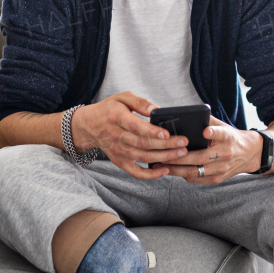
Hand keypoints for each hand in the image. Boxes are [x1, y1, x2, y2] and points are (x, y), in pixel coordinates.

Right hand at [70, 92, 187, 179]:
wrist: (89, 125)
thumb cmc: (110, 109)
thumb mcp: (122, 97)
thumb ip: (139, 102)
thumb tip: (157, 109)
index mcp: (116, 117)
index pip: (135, 127)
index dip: (152, 132)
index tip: (167, 133)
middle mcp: (116, 136)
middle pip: (143, 144)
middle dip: (166, 145)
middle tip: (184, 143)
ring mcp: (118, 151)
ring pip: (143, 157)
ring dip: (163, 157)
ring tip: (181, 153)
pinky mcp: (119, 161)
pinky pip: (135, 172)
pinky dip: (150, 175)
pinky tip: (165, 170)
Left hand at [159, 117, 262, 184]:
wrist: (249, 154)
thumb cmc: (231, 138)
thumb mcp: (224, 126)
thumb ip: (208, 121)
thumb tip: (185, 115)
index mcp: (229, 137)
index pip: (222, 134)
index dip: (214, 133)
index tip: (205, 131)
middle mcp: (226, 154)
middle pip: (201, 157)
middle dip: (180, 156)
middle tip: (163, 154)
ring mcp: (222, 168)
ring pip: (196, 171)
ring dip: (177, 169)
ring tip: (161, 164)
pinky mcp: (218, 178)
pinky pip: (197, 179)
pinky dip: (183, 175)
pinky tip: (171, 171)